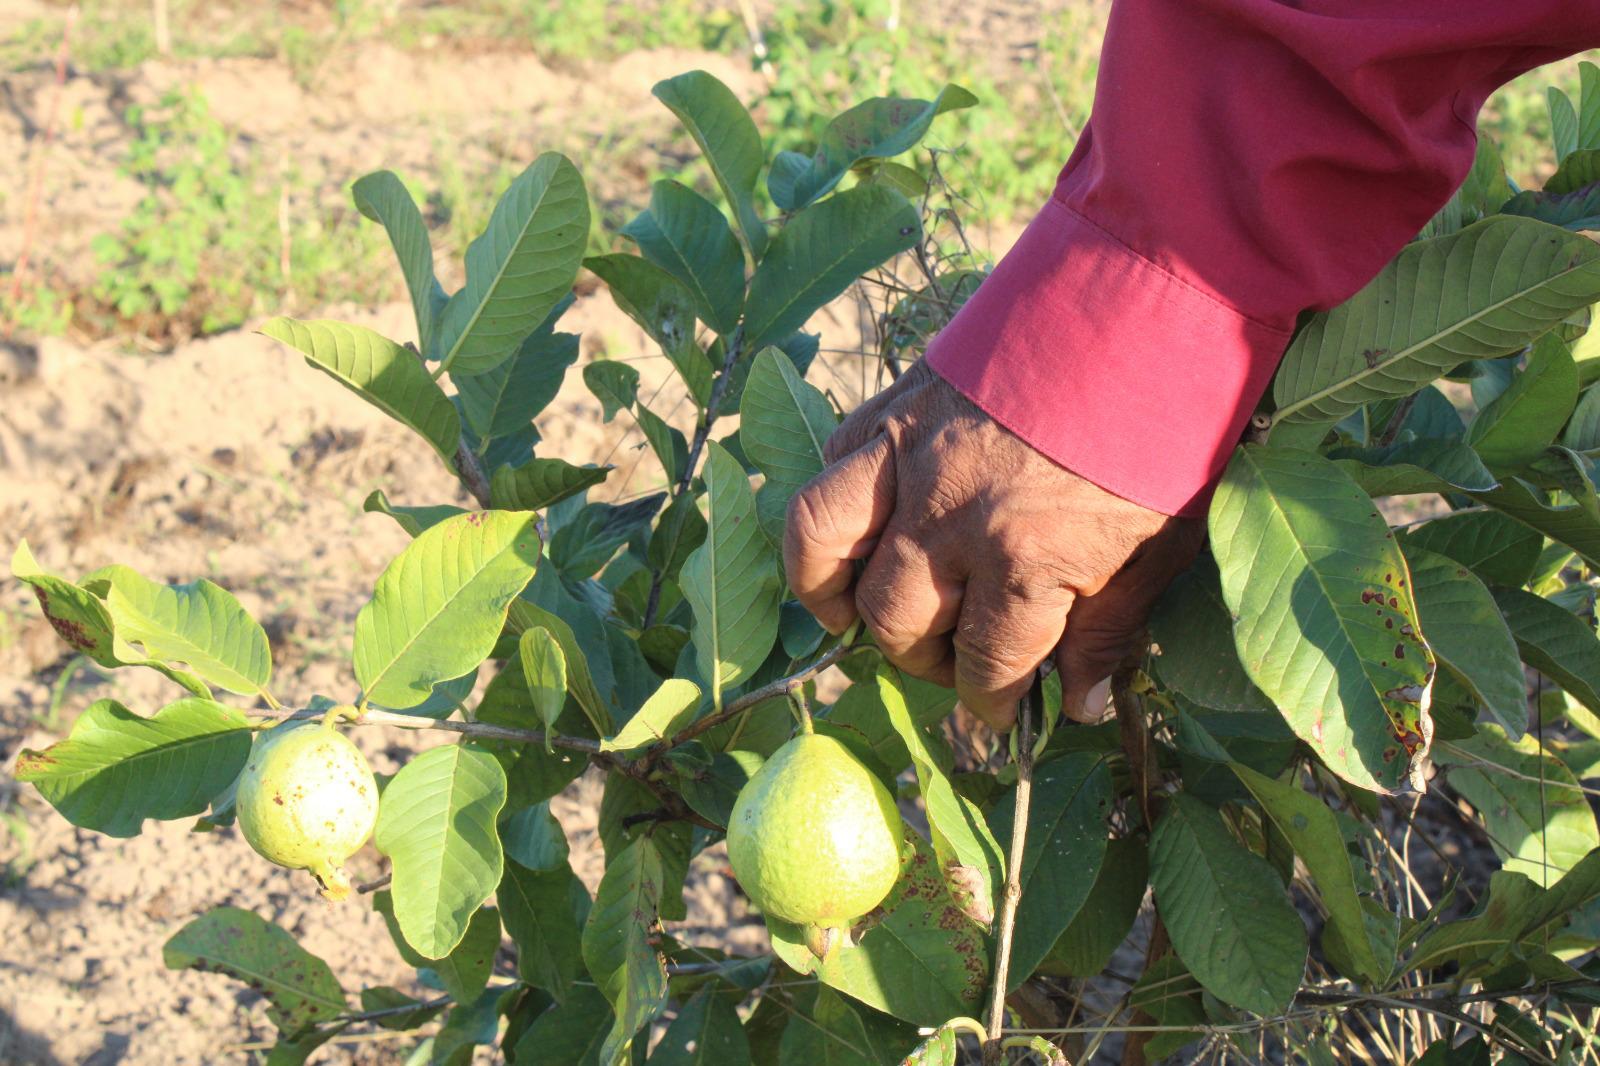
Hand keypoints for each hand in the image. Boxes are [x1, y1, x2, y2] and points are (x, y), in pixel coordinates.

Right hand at [784, 360, 1203, 729]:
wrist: (1153, 302)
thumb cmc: (1172, 428)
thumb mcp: (1161, 544)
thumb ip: (1111, 631)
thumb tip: (1081, 706)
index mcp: (1024, 559)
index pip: (985, 664)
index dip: (994, 702)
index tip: (1005, 712)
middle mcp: (950, 517)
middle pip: (899, 621)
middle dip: (924, 659)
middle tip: (954, 659)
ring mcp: (911, 457)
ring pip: (825, 545)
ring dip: (831, 593)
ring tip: (854, 615)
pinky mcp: (896, 404)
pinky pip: (831, 466)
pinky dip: (829, 508)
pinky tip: (856, 532)